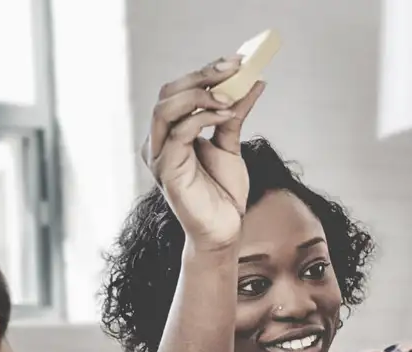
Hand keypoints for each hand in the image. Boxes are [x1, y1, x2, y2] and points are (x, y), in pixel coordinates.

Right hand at [141, 56, 264, 253]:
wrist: (224, 231)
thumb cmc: (222, 193)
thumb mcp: (230, 144)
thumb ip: (234, 114)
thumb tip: (253, 82)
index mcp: (169, 133)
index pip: (179, 90)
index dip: (205, 72)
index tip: (236, 61)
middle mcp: (157, 141)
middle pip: (169, 92)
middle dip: (202, 75)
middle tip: (235, 67)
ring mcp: (158, 155)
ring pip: (166, 107)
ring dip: (201, 93)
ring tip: (231, 94)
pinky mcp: (166, 170)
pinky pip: (179, 132)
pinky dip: (204, 117)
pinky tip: (227, 113)